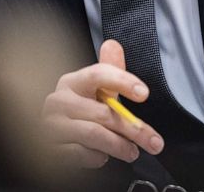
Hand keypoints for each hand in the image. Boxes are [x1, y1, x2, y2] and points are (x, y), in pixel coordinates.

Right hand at [40, 39, 164, 168]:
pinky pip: (79, 153)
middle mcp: (58, 101)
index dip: (123, 81)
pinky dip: (96, 157)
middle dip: (132, 128)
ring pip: (93, 134)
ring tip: (132, 152)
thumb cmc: (82, 110)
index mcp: (72, 82)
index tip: (144, 93)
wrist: (56, 136)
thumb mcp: (97, 91)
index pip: (98, 74)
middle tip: (153, 141)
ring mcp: (52, 125)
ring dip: (118, 145)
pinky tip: (103, 156)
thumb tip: (113, 45)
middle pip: (102, 112)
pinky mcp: (50, 148)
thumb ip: (110, 70)